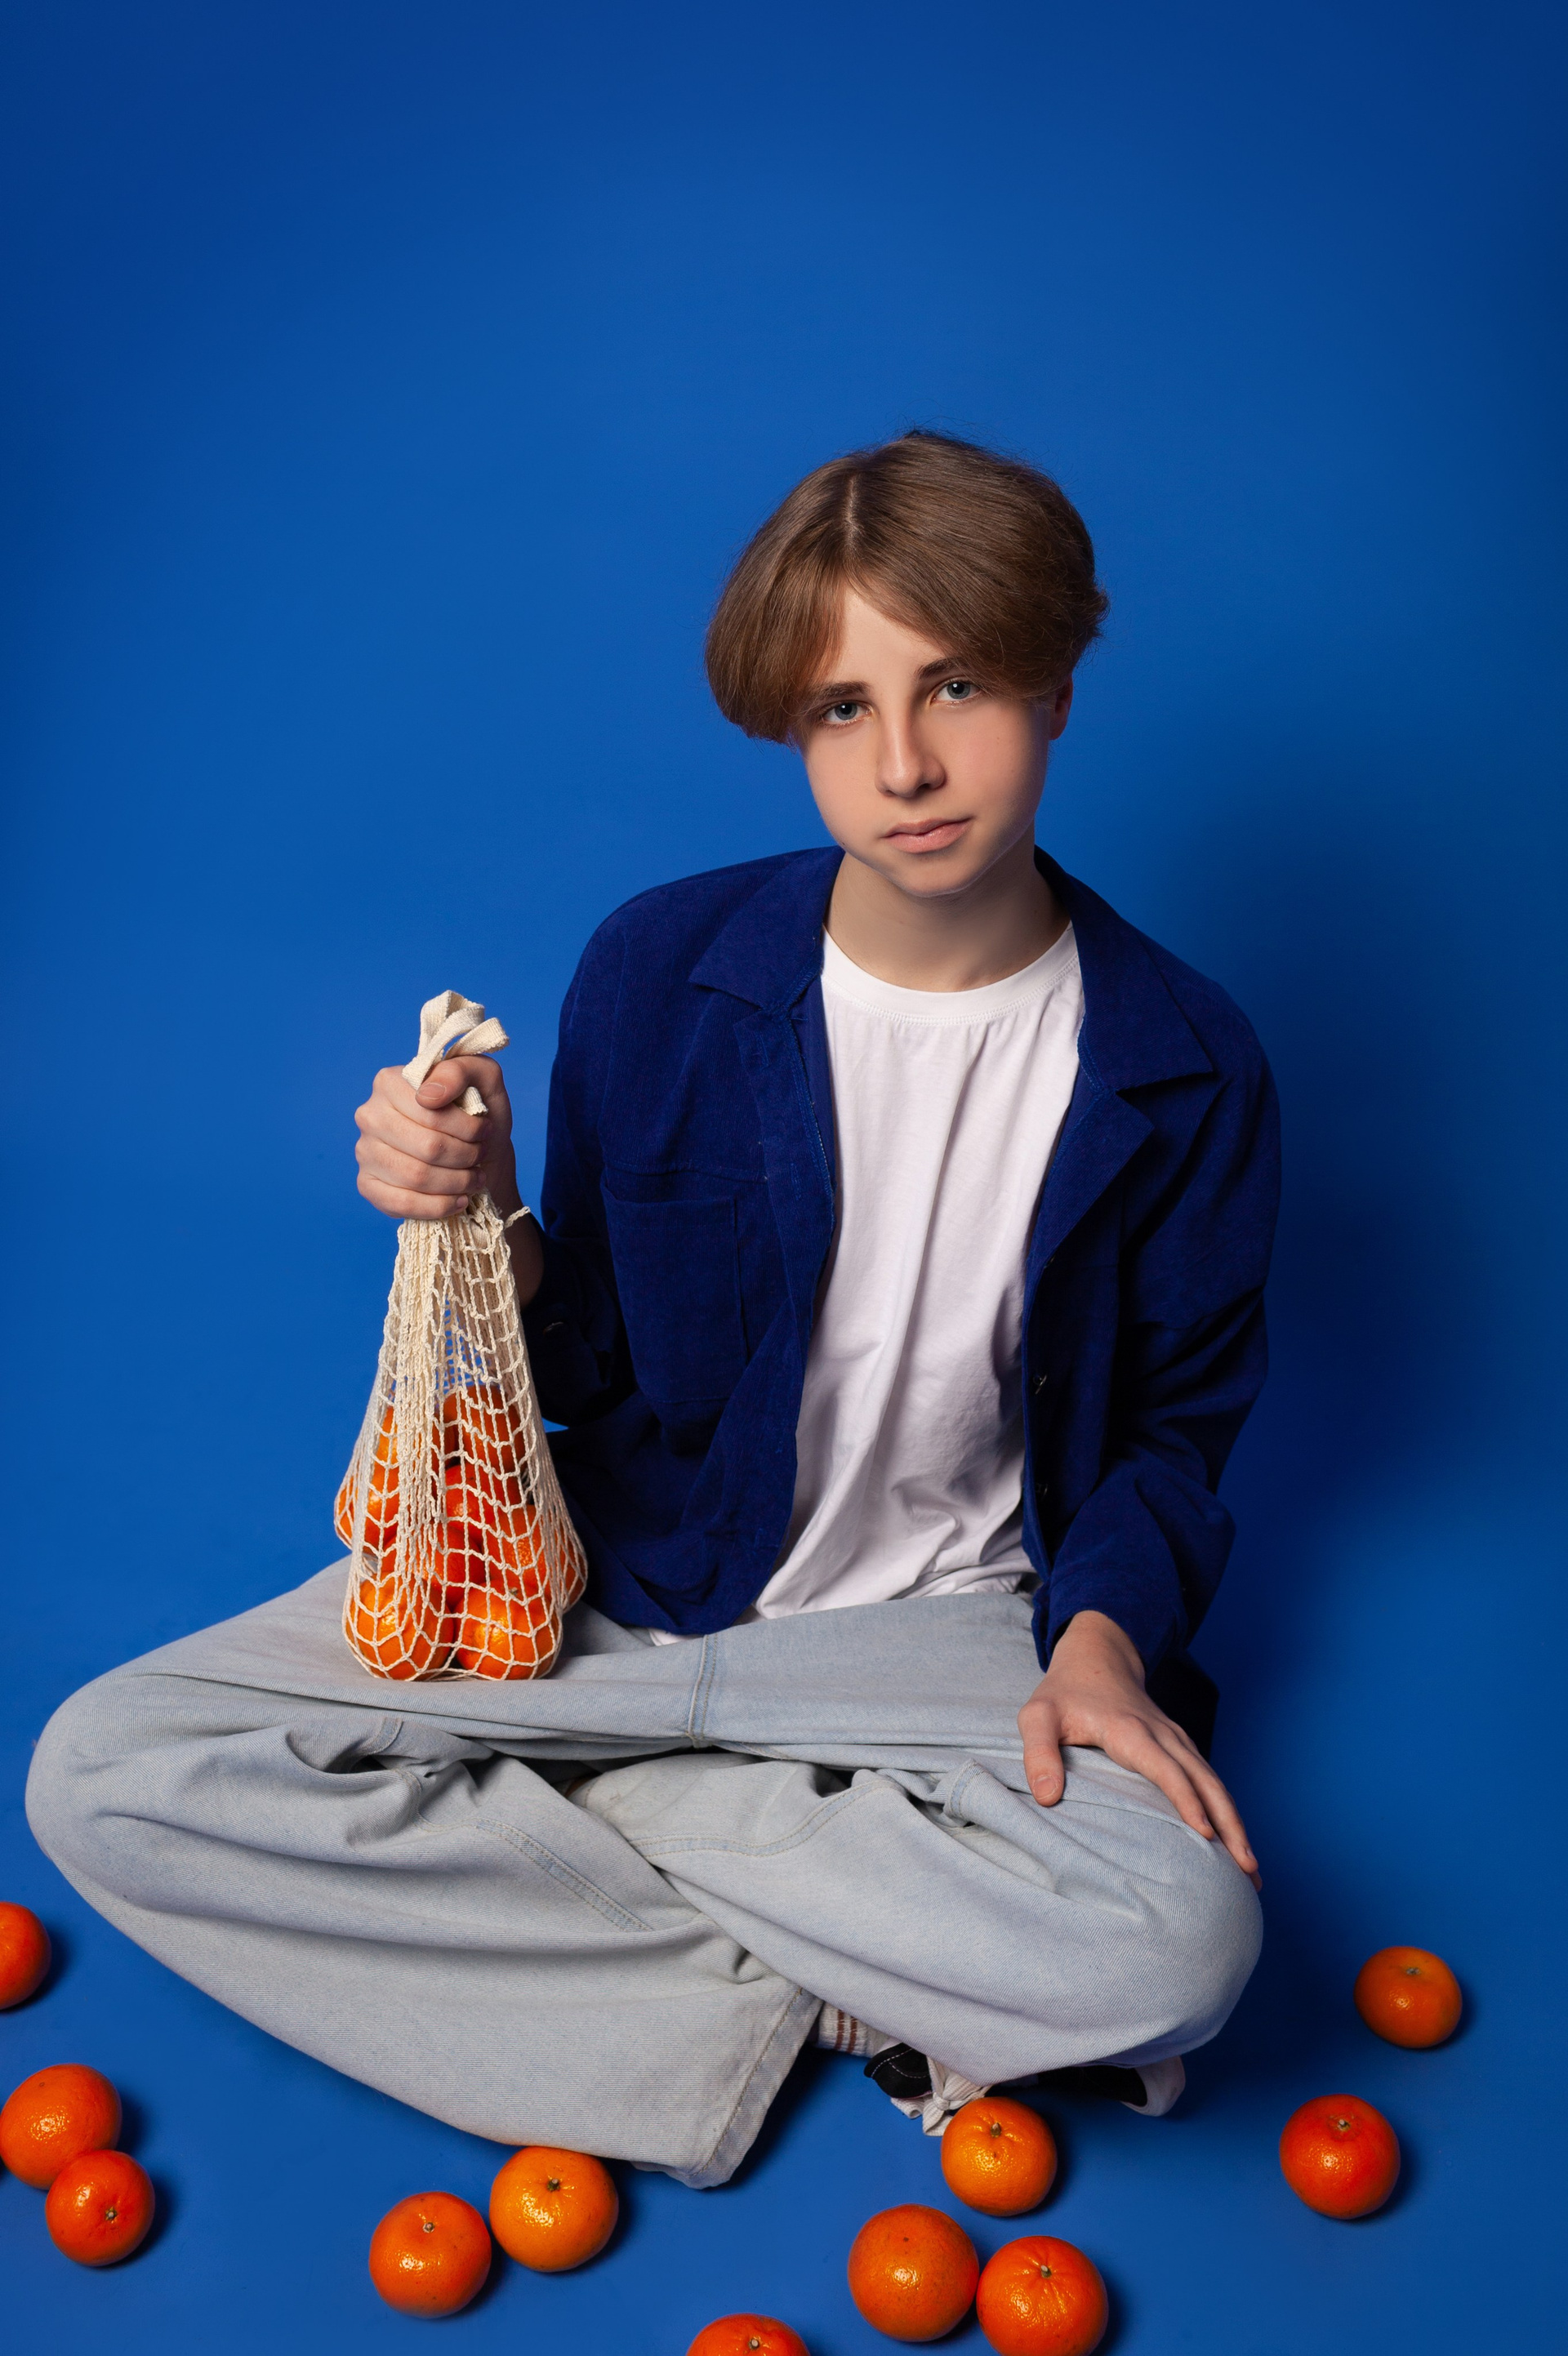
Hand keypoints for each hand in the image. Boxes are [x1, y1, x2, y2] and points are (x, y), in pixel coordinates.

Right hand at [354, 1055, 544, 1306]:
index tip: (484, 1130)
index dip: (466, 1127)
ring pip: (416, 1176)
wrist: (478, 1158)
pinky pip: (401, 1203)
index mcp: (390, 1082)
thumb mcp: (483, 1079)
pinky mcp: (367, 1185)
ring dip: (457, 1182)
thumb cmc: (478, 1114)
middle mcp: (369, 1115)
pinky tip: (458, 1199)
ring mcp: (364, 1151)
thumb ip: (459, 1071)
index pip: (429, 1111)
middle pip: (426, 1147)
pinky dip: (439, 1206)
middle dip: (465, 1156)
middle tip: (481, 1156)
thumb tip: (427, 1095)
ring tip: (474, 1178)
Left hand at [1018, 1610, 1260, 1887]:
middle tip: (1248, 1871)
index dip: (1186, 1801)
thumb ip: (1037, 1753)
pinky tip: (1235, 1843)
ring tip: (1252, 1871)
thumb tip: (1047, 1798)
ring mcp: (1176, 1741)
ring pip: (1215, 1784)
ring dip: (1236, 1824)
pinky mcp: (1180, 1748)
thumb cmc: (1063, 1693)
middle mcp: (1163, 1736)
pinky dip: (1227, 1812)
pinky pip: (1209, 1781)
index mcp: (1130, 1731)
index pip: (1166, 1769)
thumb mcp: (1037, 1717)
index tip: (1205, 1836)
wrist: (1097, 1658)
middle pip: (1206, 1782)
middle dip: (1230, 1825)